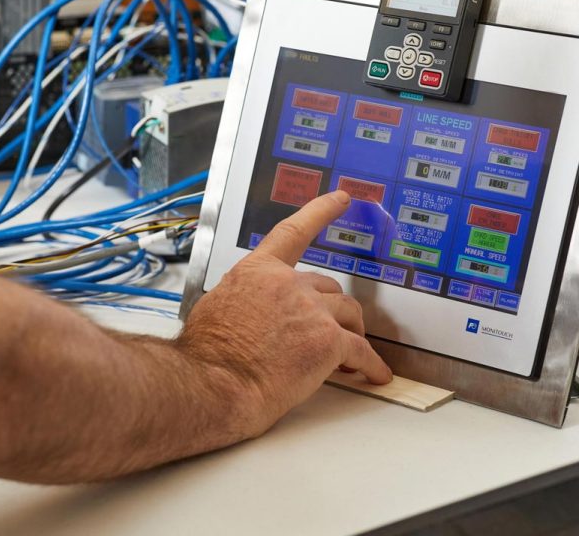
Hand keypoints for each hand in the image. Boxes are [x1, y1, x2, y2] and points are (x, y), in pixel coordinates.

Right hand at [178, 190, 392, 437]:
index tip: (341, 199)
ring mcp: (312, 310)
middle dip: (329, 308)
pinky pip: (361, 351)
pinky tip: (374, 373)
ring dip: (352, 331)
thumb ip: (243, 298)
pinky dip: (370, 364)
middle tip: (329, 328)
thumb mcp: (216, 307)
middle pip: (327, 286)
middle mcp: (288, 284)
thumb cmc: (208, 354)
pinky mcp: (328, 341)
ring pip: (348, 313)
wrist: (215, 383)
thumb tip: (248, 309)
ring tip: (350, 354)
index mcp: (259, 271)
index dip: (320, 212)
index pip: (294, 233)